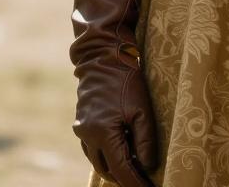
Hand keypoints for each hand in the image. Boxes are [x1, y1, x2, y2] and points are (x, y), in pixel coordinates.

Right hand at [70, 0, 157, 185]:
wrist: (103, 54)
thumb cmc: (126, 78)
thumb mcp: (142, 108)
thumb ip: (145, 140)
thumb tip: (147, 167)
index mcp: (102, 134)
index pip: (121, 170)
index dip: (137, 184)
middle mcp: (87, 136)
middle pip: (108, 170)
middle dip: (126, 178)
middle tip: (146, 181)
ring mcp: (81, 130)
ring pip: (99, 161)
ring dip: (116, 167)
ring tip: (138, 169)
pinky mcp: (81, 123)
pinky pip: (94, 149)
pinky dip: (108, 155)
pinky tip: (124, 152)